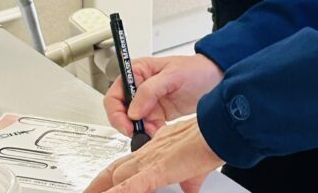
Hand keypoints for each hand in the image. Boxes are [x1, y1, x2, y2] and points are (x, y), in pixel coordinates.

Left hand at [84, 117, 222, 192]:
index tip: (106, 186)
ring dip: (102, 189)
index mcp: (156, 150)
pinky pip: (133, 185)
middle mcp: (149, 153)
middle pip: (116, 169)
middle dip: (98, 185)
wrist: (218, 130)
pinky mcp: (158, 170)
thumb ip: (189, 181)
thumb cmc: (209, 141)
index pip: (128, 164)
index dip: (114, 176)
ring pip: (118, 176)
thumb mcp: (195, 169)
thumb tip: (190, 190)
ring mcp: (152, 161)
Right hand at [104, 54, 223, 137]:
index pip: (114, 94)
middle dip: (128, 124)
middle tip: (139, 132)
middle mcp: (139, 87)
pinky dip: (151, 133)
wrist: (215, 79)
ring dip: (141, 130)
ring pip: (133, 123)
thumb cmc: (196, 69)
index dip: (116, 111)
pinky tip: (160, 132)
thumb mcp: (173, 76)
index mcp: (138, 72)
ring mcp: (148, 102)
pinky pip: (147, 127)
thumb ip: (150, 90)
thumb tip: (133, 110)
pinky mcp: (157, 113)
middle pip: (120, 111)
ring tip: (155, 130)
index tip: (127, 123)